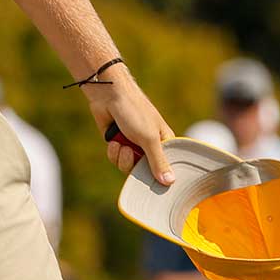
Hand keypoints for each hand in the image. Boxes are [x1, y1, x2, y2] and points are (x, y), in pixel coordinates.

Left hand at [87, 63, 176, 185]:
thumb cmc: (134, 112)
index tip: (154, 183)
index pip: (167, 167)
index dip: (160, 176)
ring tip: (122, 144)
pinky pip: (116, 159)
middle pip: (145, 170)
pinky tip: (113, 142)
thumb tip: (170, 182)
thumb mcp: (149, 138)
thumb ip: (158, 161)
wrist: (108, 96)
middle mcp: (150, 145)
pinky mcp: (118, 144)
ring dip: (122, 158)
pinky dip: (114, 152)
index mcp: (165, 142)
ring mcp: (133, 145)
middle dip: (135, 164)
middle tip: (131, 152)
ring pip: (128, 166)